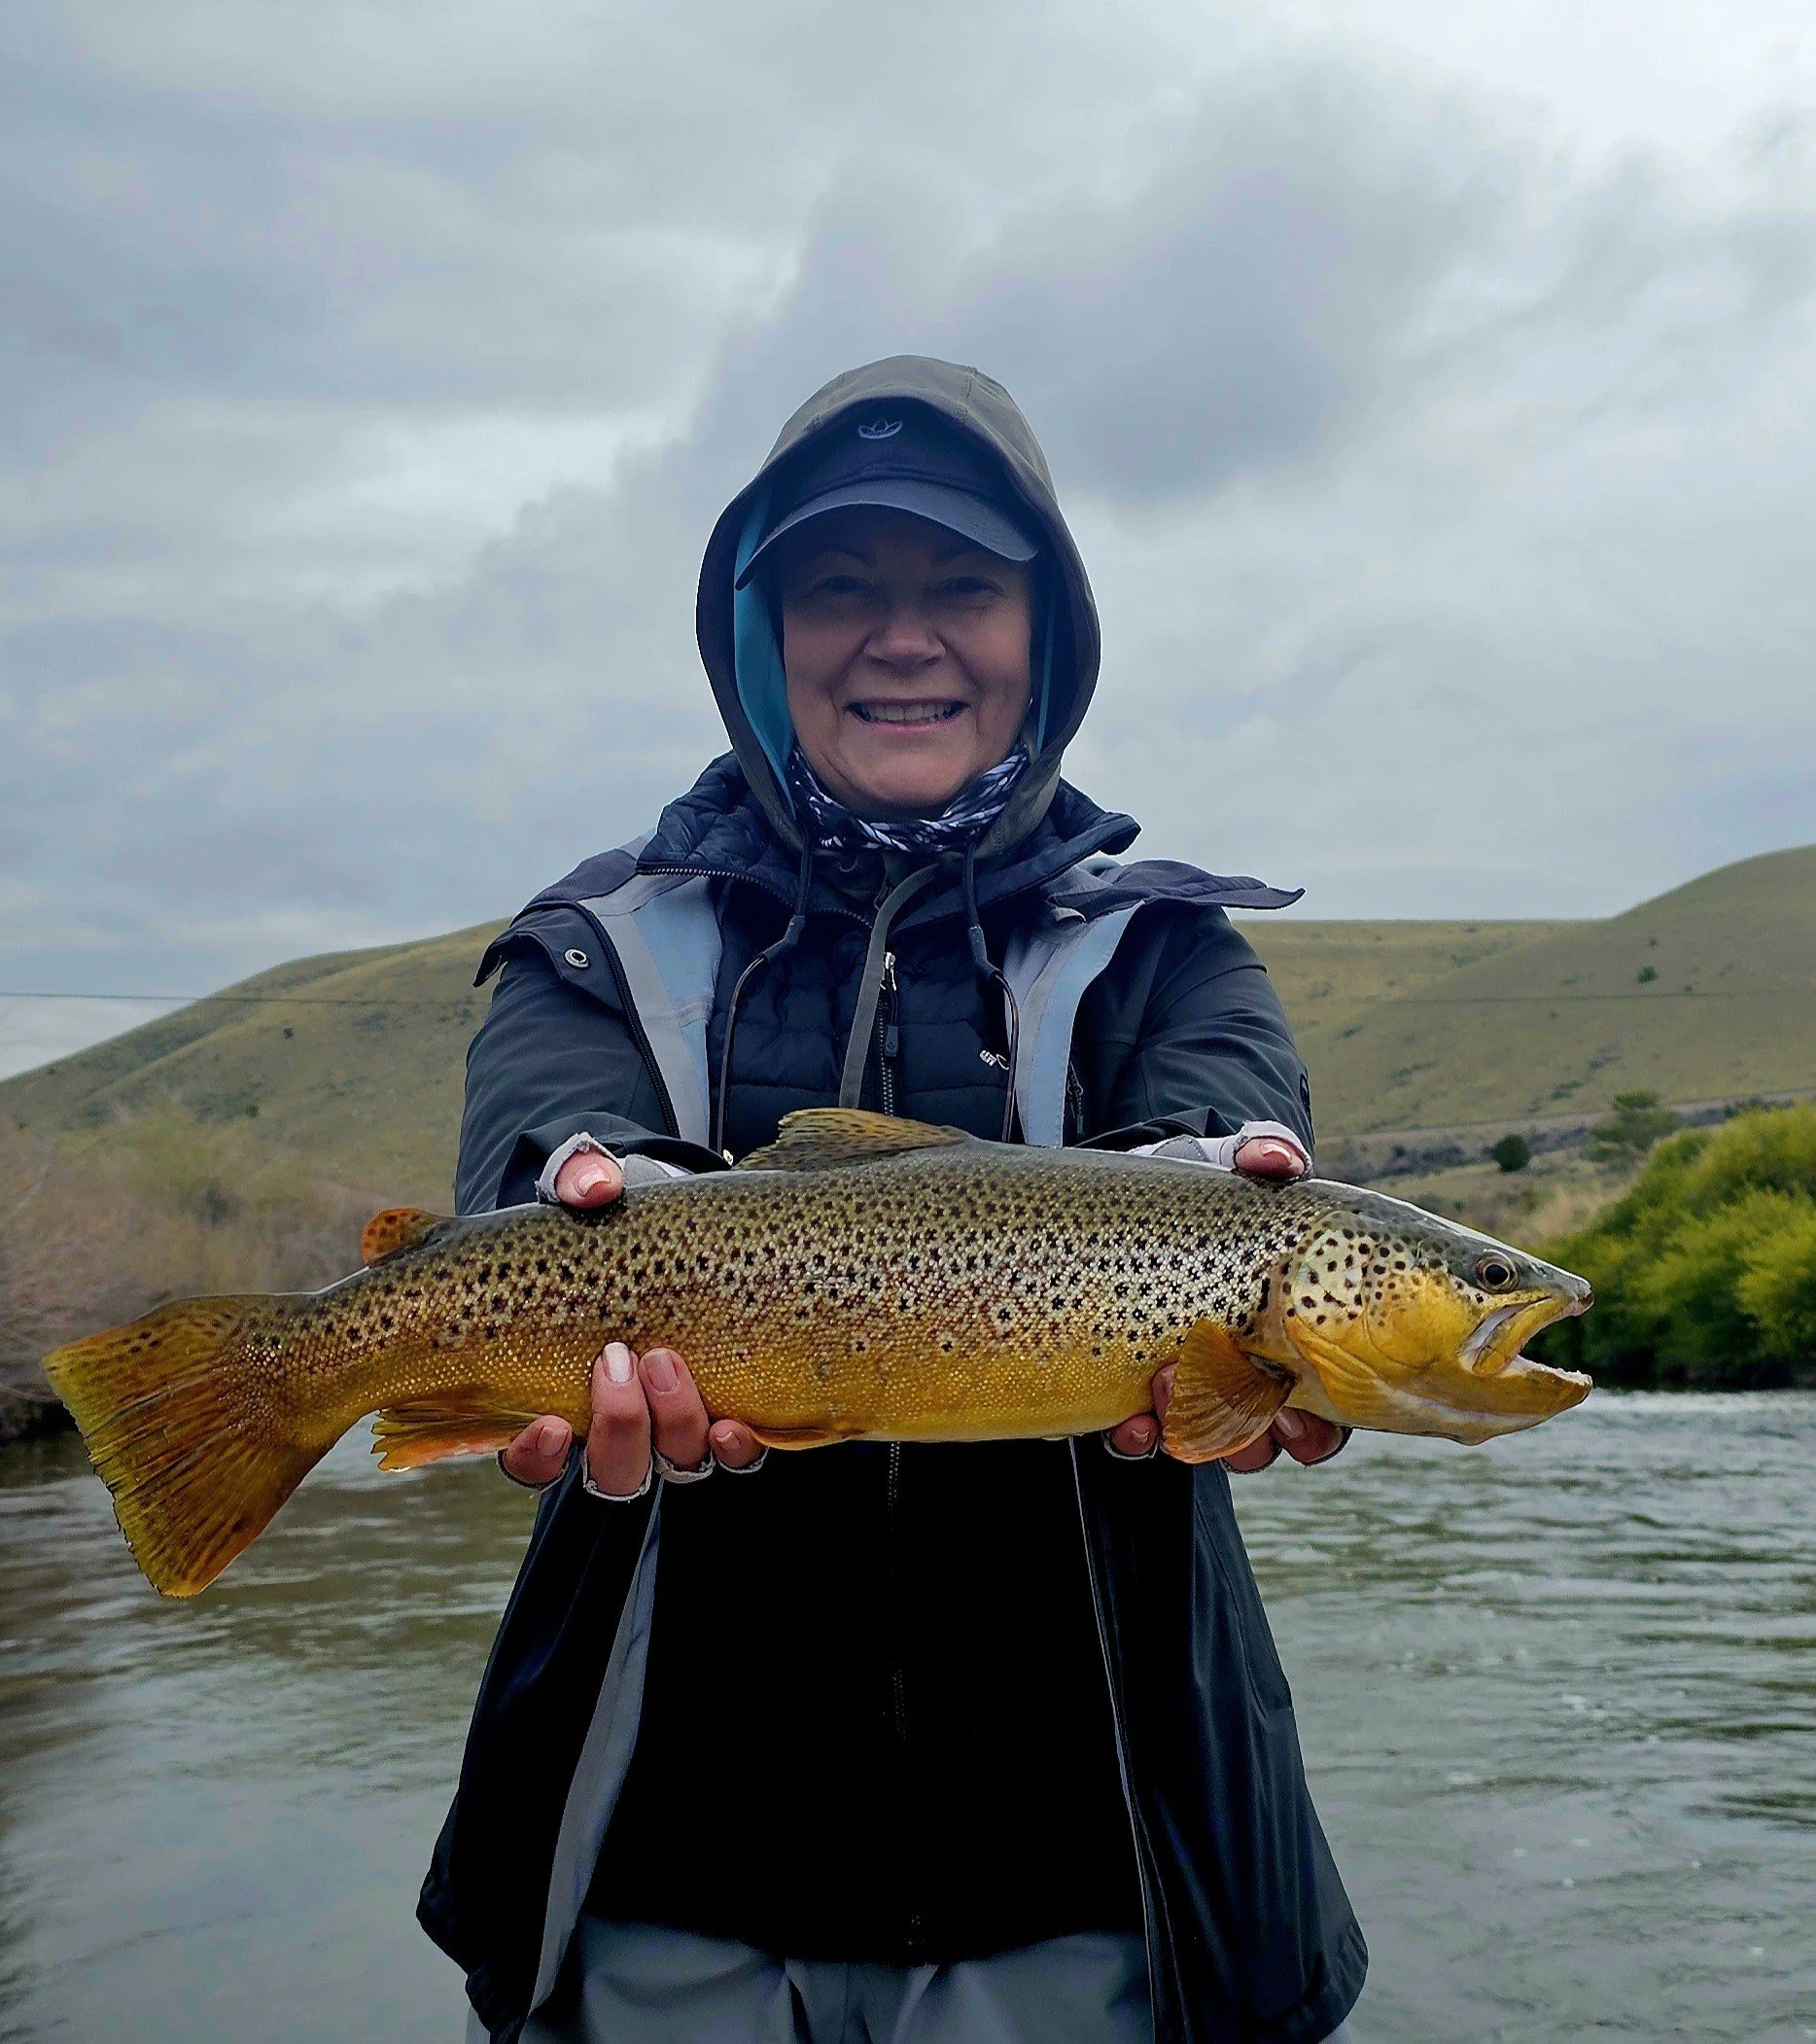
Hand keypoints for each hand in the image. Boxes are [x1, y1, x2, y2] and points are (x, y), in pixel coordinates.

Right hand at [498, 1148, 762, 1486]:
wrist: (680, 1222)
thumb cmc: (615, 1219)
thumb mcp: (586, 1193)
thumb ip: (579, 1181)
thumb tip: (595, 1188)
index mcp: (561, 1392)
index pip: (534, 1459)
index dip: (535, 1457)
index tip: (547, 1423)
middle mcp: (619, 1422)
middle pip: (615, 1471)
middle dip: (617, 1426)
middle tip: (618, 1359)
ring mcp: (675, 1420)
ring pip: (674, 1462)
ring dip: (673, 1425)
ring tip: (667, 1359)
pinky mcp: (729, 1405)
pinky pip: (732, 1453)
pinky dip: (734, 1447)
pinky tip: (735, 1423)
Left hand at [1104, 1124, 1344, 1467]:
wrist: (1129, 1200)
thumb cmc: (1204, 1194)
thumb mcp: (1230, 1166)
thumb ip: (1261, 1153)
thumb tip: (1279, 1159)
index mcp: (1292, 1343)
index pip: (1324, 1414)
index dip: (1314, 1432)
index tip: (1297, 1417)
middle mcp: (1245, 1379)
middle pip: (1263, 1441)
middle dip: (1248, 1438)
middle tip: (1229, 1408)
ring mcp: (1188, 1389)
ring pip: (1201, 1442)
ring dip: (1189, 1431)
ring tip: (1165, 1393)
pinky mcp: (1129, 1392)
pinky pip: (1137, 1438)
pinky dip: (1134, 1439)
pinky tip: (1127, 1422)